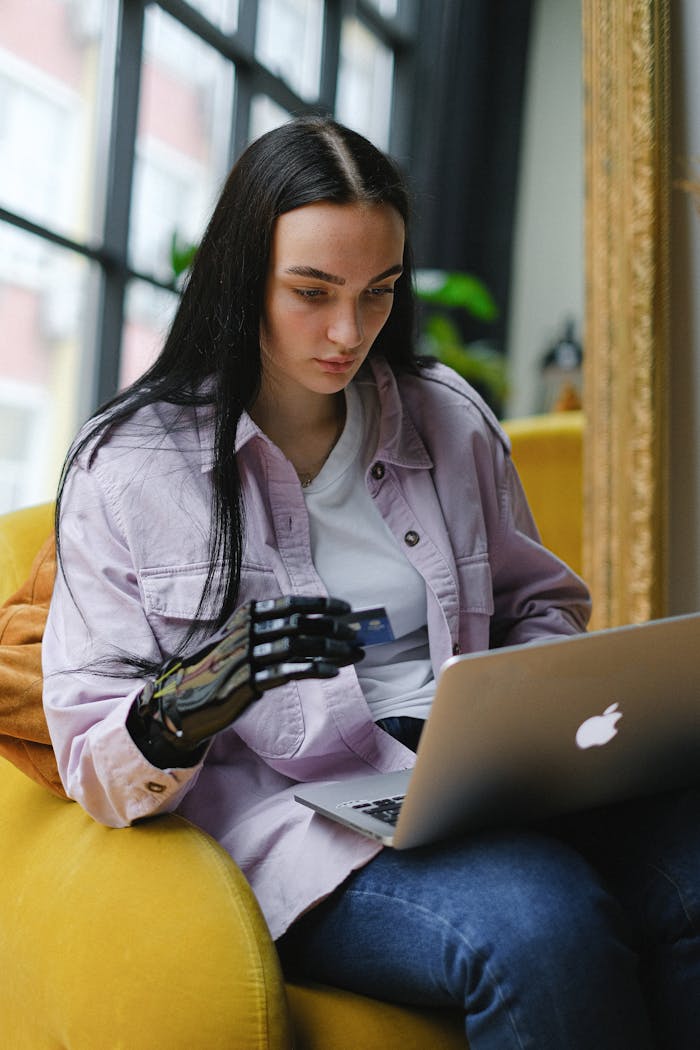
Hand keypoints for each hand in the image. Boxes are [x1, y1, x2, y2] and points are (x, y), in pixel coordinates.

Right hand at [131, 596, 362, 759]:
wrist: (183, 699)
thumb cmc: (218, 668)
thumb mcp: (238, 638)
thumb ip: (266, 628)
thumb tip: (308, 625)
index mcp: (247, 616)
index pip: (291, 603)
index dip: (322, 605)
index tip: (346, 610)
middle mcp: (246, 631)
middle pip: (299, 624)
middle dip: (333, 628)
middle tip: (356, 635)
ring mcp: (246, 656)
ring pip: (297, 646)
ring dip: (331, 649)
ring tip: (353, 655)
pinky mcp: (248, 682)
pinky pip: (288, 672)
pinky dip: (314, 669)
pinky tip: (333, 671)